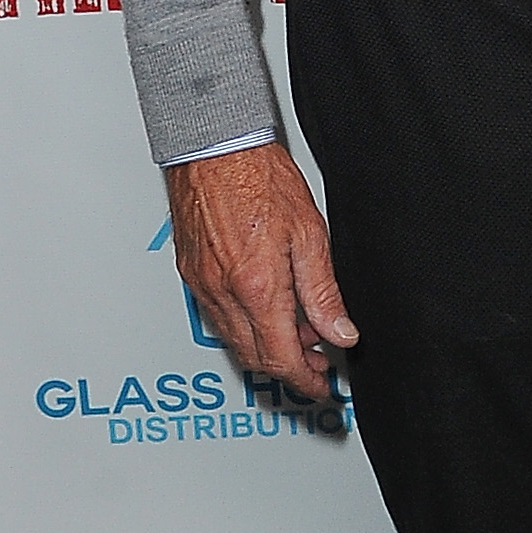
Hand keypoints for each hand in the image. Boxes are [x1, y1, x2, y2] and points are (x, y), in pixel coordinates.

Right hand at [165, 140, 357, 405]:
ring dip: (266, 346)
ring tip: (298, 327)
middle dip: (289, 366)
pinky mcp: (191, 274)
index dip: (306, 380)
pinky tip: (265, 307)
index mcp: (257, 288)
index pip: (282, 359)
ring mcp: (202, 285)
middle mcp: (224, 293)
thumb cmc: (259, 177)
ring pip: (235, 342)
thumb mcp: (309, 234)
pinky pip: (218, 318)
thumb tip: (340, 332)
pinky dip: (244, 325)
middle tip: (317, 356)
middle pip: (256, 358)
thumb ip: (324, 292)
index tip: (322, 385)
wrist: (215, 146)